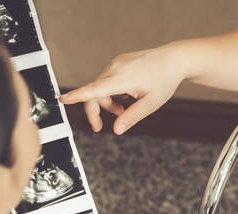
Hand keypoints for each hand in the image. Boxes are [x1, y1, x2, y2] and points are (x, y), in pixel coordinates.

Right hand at [60, 45, 186, 134]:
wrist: (174, 59)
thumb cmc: (164, 80)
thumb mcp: (150, 104)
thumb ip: (132, 117)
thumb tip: (117, 130)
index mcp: (121, 79)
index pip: (94, 90)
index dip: (78, 96)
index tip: (63, 99)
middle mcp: (115, 69)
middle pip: (94, 93)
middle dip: (95, 110)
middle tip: (99, 127)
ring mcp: (116, 64)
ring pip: (101, 87)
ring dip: (107, 102)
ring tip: (122, 111)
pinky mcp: (119, 62)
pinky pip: (108, 80)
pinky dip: (112, 92)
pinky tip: (126, 97)